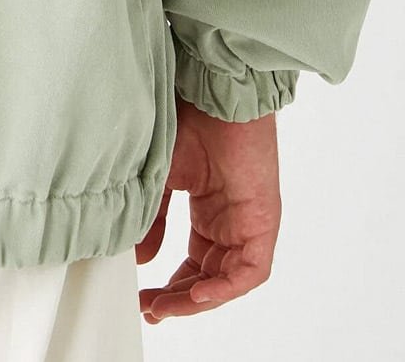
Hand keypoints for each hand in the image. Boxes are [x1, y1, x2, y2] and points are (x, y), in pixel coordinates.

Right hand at [135, 96, 280, 322]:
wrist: (215, 94)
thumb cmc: (191, 120)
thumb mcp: (161, 178)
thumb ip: (153, 219)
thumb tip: (142, 258)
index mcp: (211, 211)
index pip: (195, 262)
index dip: (171, 286)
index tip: (145, 298)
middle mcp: (232, 222)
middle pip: (210, 277)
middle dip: (179, 299)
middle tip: (151, 309)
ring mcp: (249, 223)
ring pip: (228, 280)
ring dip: (197, 299)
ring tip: (166, 306)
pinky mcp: (263, 222)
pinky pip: (250, 271)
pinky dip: (225, 287)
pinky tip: (197, 294)